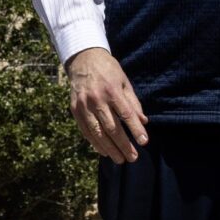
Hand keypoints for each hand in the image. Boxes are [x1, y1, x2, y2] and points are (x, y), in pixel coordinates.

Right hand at [66, 47, 148, 162]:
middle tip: (133, 157)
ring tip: (119, 159)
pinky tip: (103, 151)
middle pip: (112, 127)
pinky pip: (86, 130)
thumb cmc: (108, 70)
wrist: (83, 60)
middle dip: (123, 145)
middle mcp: (97, 99)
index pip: (126, 114)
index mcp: (112, 90)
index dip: (135, 129)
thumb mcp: (124, 82)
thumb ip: (133, 103)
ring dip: (109, 148)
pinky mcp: (75, 109)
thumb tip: (143, 121)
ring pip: (97, 132)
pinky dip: (95, 142)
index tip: (144, 142)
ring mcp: (84, 105)